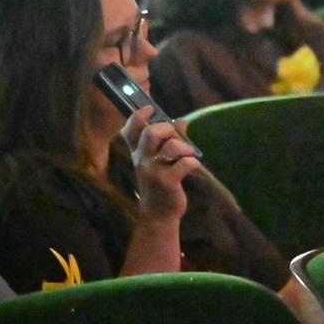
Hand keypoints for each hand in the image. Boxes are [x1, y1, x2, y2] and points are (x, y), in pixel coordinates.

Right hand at [125, 106, 200, 221]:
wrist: (158, 214)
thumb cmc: (160, 184)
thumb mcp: (158, 162)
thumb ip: (168, 140)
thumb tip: (181, 120)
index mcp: (137, 153)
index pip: (130, 129)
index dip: (138, 115)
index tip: (150, 109)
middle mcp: (142, 160)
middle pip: (151, 132)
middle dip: (167, 128)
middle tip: (175, 137)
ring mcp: (153, 171)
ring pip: (171, 146)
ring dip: (184, 147)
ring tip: (187, 154)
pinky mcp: (167, 182)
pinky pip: (185, 163)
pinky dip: (193, 162)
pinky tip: (192, 167)